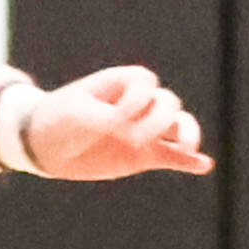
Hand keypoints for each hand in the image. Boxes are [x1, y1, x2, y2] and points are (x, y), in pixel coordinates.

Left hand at [20, 64, 212, 180]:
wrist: (45, 145)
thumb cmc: (59, 119)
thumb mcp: (76, 114)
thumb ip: (105, 119)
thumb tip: (132, 132)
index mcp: (123, 83)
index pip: (145, 83)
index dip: (137, 100)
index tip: (116, 117)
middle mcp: (140, 104)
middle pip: (167, 104)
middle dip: (158, 120)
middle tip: (135, 139)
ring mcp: (145, 129)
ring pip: (179, 126)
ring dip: (188, 134)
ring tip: (189, 147)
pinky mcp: (144, 155)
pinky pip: (173, 156)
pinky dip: (189, 161)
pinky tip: (203, 165)